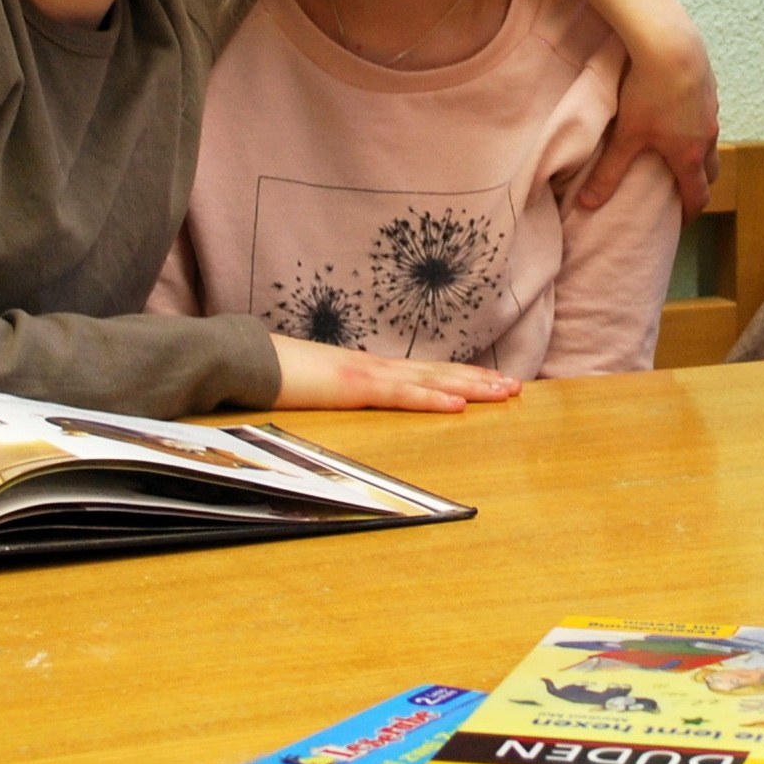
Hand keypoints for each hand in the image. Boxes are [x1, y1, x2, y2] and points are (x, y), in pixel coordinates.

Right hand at [271, 337, 522, 413]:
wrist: (247, 359)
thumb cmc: (276, 375)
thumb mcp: (315, 389)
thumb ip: (337, 394)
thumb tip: (348, 401)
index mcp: (368, 371)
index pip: (424, 373)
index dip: (459, 377)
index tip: (490, 382)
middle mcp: (376, 367)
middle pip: (438, 372)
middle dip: (480, 379)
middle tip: (517, 386)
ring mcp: (368, 374)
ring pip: (431, 379)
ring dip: (471, 386)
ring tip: (506, 392)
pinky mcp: (355, 386)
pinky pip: (400, 395)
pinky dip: (432, 399)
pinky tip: (459, 404)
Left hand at [562, 0, 718, 214]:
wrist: (670, 44)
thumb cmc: (648, 92)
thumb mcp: (626, 136)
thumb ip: (608, 172)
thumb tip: (588, 204)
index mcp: (689, 155)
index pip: (699, 194)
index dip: (691, 213)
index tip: (681, 222)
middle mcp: (707, 136)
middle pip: (712, 170)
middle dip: (700, 184)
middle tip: (682, 191)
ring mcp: (712, 110)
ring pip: (711, 141)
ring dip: (699, 152)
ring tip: (678, 152)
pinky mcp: (709, 86)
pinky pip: (706, 114)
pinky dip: (696, 124)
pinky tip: (678, 112)